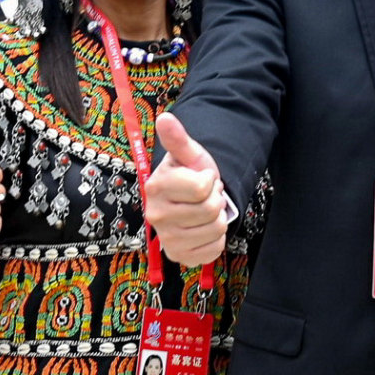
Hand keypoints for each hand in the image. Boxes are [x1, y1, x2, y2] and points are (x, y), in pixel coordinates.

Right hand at [145, 113, 230, 269]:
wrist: (190, 201)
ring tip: (206, 211)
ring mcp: (167, 239)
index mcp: (156, 187)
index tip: (202, 178)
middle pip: (210, 209)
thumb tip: (165, 118)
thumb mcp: (188, 154)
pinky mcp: (179, 256)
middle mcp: (155, 216)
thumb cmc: (190, 175)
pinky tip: (204, 229)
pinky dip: (216, 238)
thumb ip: (178, 138)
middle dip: (216, 199)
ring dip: (218, 218)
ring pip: (215, 229)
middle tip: (206, 196)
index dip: (210, 180)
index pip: (202, 188)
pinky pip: (214, 249)